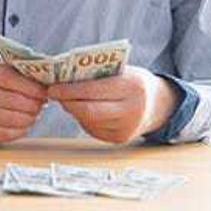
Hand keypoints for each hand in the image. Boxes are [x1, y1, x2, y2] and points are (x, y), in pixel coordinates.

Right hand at [0, 58, 47, 143]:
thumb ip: (18, 73)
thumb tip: (47, 83)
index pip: (9, 78)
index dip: (31, 87)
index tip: (44, 92)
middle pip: (13, 100)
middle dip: (33, 104)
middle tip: (41, 105)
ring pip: (12, 118)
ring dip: (29, 118)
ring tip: (33, 115)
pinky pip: (6, 133)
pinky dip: (20, 130)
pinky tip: (23, 125)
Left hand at [48, 66, 177, 143]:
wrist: (158, 105)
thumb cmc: (132, 82)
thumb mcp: (121, 71)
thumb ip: (96, 73)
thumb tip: (62, 77)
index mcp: (132, 87)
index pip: (94, 90)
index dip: (69, 90)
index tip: (52, 86)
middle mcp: (131, 111)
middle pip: (88, 110)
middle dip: (67, 101)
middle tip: (52, 93)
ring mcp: (126, 128)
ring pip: (88, 120)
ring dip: (72, 109)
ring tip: (65, 98)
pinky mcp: (119, 139)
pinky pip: (92, 128)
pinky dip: (82, 117)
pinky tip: (81, 109)